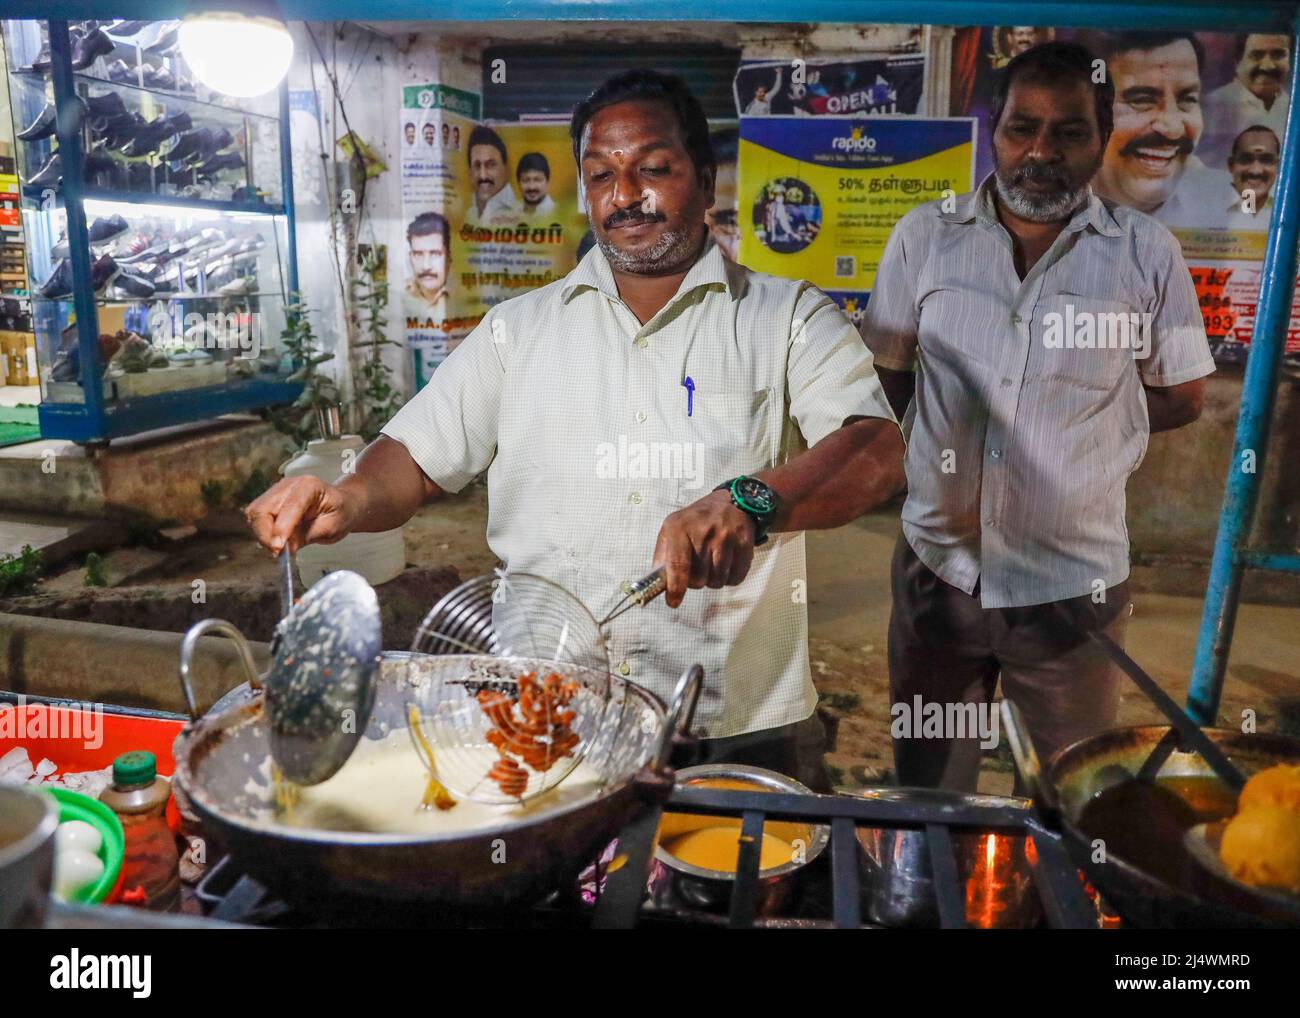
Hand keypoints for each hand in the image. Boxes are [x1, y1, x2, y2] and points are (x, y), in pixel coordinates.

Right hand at [244, 476, 358, 554]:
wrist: (341, 505)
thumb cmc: (340, 513)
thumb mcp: (330, 528)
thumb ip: (306, 537)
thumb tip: (284, 549)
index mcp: (309, 486)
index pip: (290, 506)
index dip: (281, 528)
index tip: (278, 547)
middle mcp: (289, 485)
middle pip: (263, 508)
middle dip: (265, 534)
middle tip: (277, 553)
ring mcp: (277, 491)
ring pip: (255, 513)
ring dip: (262, 534)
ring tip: (279, 547)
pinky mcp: (269, 500)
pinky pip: (256, 517)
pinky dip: (261, 532)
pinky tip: (275, 540)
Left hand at [652, 489, 756, 607]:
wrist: (731, 502)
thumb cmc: (697, 519)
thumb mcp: (672, 527)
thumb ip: (662, 554)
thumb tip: (658, 582)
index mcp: (680, 527)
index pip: (677, 564)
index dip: (676, 587)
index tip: (673, 602)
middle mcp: (704, 531)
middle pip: (698, 579)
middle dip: (695, 580)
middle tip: (697, 567)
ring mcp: (726, 537)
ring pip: (717, 581)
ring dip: (713, 579)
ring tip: (712, 562)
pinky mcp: (744, 544)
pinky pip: (735, 577)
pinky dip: (729, 577)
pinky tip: (726, 563)